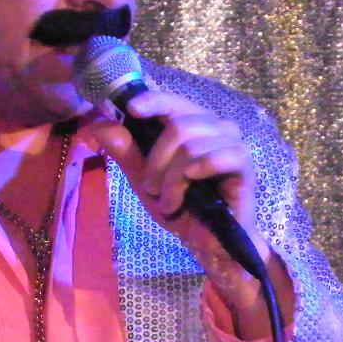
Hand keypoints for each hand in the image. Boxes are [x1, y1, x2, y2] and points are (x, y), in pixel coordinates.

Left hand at [85, 91, 292, 336]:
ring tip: (169, 201)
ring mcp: (232, 142)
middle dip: (156, 161)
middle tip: (151, 188)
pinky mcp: (243, 163)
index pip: (171, 100)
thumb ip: (126, 152)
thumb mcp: (144, 180)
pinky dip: (191, 180)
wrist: (208, 241)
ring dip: (171, 180)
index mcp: (191, 124)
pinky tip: (187, 198)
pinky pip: (213, 158)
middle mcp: (214, 126)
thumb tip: (99, 123)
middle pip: (178, 125)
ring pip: (191, 146)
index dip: (151, 100)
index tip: (131, 110)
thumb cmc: (181, 207)